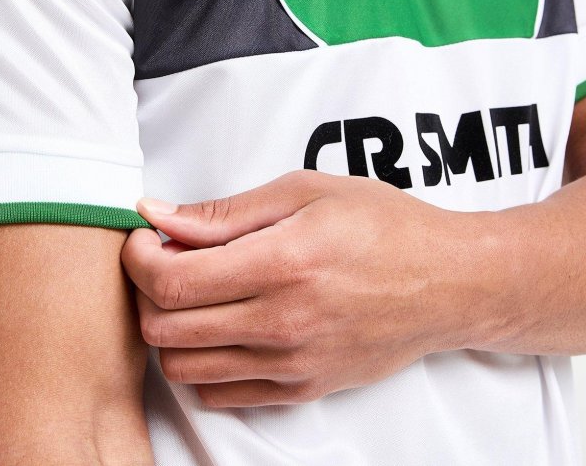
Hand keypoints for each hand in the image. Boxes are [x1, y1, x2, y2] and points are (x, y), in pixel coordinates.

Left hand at [121, 170, 482, 407]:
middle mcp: (281, 321)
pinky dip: (203, 363)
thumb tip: (160, 214)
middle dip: (147, 290)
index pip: (172, 280)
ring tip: (193, 291)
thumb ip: (226, 212)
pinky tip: (222, 325)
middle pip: (165, 329)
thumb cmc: (383, 226)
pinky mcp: (302, 388)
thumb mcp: (305, 192)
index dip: (138, 257)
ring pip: (184, 368)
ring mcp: (291, 363)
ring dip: (171, 328)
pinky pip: (221, 394)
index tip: (143, 236)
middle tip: (164, 258)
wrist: (447, 282)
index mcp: (281, 262)